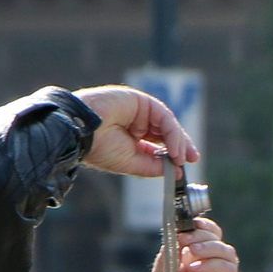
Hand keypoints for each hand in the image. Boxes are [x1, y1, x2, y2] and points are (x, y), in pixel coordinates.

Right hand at [72, 84, 199, 176]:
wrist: (80, 131)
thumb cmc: (99, 148)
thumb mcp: (132, 163)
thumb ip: (155, 165)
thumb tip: (178, 171)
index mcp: (130, 138)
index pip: (158, 144)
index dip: (172, 154)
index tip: (185, 167)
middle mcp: (135, 123)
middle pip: (165, 133)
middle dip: (181, 146)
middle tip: (192, 159)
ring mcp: (137, 110)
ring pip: (166, 124)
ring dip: (178, 141)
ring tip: (183, 158)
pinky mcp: (139, 100)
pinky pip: (163, 116)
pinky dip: (172, 133)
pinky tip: (175, 148)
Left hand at [141, 217, 238, 271]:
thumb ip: (170, 251)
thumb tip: (180, 229)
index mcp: (190, 259)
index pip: (203, 233)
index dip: (197, 224)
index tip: (184, 223)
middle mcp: (206, 266)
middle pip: (216, 238)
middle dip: (202, 234)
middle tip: (186, 240)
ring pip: (226, 252)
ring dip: (210, 247)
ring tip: (192, 254)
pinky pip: (229, 270)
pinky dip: (215, 264)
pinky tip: (197, 269)